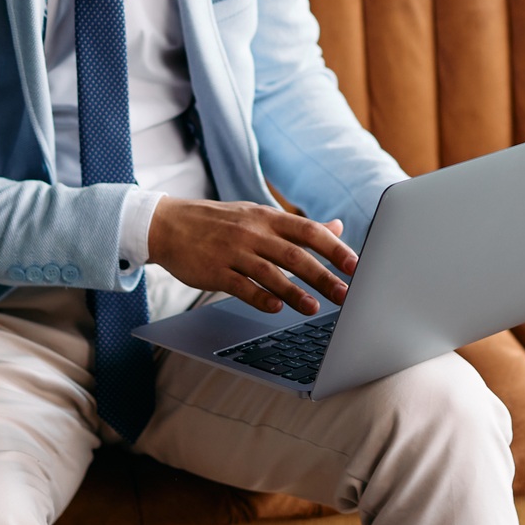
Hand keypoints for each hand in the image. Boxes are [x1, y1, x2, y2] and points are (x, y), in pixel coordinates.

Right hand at [147, 197, 357, 315]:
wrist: (169, 225)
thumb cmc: (220, 222)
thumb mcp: (259, 215)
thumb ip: (298, 226)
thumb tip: (337, 226)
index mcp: (268, 217)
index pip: (309, 231)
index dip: (335, 248)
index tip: (355, 265)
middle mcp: (254, 232)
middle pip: (295, 255)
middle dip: (323, 276)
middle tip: (346, 294)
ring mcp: (233, 251)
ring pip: (271, 272)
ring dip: (295, 292)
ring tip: (315, 308)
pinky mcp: (214, 270)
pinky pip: (241, 286)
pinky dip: (260, 298)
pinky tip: (276, 309)